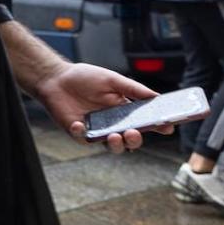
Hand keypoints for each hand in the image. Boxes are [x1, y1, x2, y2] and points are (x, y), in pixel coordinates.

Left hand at [32, 62, 173, 153]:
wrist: (56, 78)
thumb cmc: (84, 78)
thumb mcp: (111, 79)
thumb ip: (133, 89)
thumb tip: (157, 96)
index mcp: (125, 111)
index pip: (146, 123)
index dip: (158, 126)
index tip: (167, 127)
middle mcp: (114, 123)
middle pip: (131, 140)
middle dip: (136, 140)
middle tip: (134, 133)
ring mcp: (97, 130)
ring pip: (113, 146)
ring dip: (117, 144)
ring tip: (115, 135)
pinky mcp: (80, 133)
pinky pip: (84, 139)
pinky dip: (82, 133)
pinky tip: (79, 123)